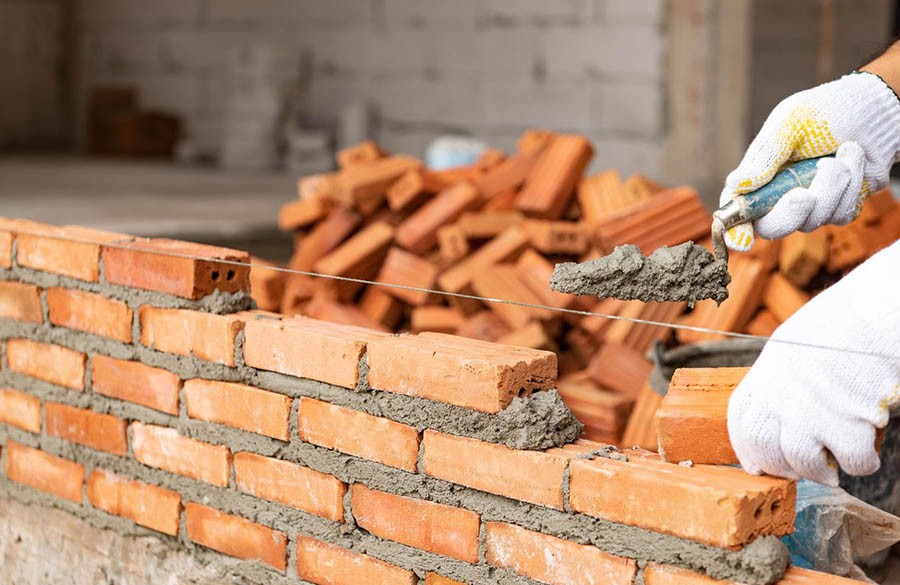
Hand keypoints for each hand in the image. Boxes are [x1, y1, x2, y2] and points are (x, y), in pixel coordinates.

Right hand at [720, 72, 899, 250]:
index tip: (742, 241)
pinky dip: (851, 185)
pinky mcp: (838, 209)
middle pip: (772, 228)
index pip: (737, 210)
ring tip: (842, 152)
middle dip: (790, 213)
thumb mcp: (789, 124)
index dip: (735, 230)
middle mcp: (779, 197)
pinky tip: (852, 159)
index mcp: (757, 177)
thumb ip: (763, 157)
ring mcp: (810, 207)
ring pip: (812, 220)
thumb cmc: (823, 111)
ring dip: (830, 185)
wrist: (871, 111)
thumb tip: (735, 185)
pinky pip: (841, 213)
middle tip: (804, 195)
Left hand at [727, 241, 899, 485]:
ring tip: (834, 470)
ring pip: (802, 462)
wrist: (871, 318)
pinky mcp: (846, 425)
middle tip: (799, 472)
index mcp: (766, 372)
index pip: (741, 419)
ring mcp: (808, 412)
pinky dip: (861, 466)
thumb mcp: (795, 346)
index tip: (756, 464)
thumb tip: (784, 412)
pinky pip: (850, 462)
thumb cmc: (841, 327)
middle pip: (763, 445)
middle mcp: (779, 394)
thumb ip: (784, 377)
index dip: (746, 447)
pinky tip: (869, 458)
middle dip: (779, 466)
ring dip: (819, 472)